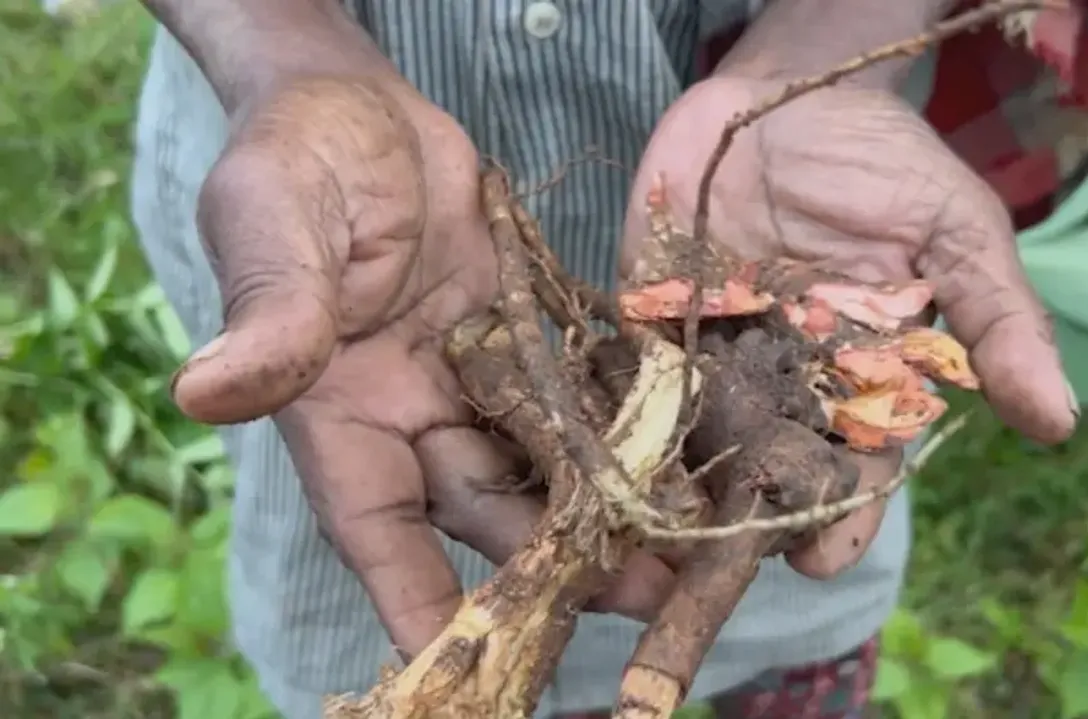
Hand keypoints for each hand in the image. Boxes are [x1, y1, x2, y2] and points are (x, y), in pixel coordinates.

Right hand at [172, 75, 671, 655]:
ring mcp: (474, 374)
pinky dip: (628, 415)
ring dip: (611, 500)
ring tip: (687, 544)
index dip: (420, 602)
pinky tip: (686, 446)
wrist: (357, 101)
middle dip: (560, 561)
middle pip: (488, 508)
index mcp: (338, 413)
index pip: (378, 530)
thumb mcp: (274, 226)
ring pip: (547, 457)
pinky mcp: (524, 329)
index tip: (470, 672)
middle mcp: (411, 413)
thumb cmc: (292, 157)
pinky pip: (580, 382)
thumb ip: (270, 312)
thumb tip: (207, 394)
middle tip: (645, 600)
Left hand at [623, 78, 1077, 577]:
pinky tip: (587, 463)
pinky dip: (609, 422)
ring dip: (662, 499)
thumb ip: (996, 321)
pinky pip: (626, 381)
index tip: (821, 557)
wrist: (787, 95)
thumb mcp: (956, 232)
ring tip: (634, 547)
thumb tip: (1061, 419)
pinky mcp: (647, 321)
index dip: (840, 518)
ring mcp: (709, 359)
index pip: (853, 470)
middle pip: (760, 479)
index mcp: (857, 384)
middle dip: (734, 534)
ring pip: (687, 447)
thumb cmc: (885, 165)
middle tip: (703, 588)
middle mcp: (781, 389)